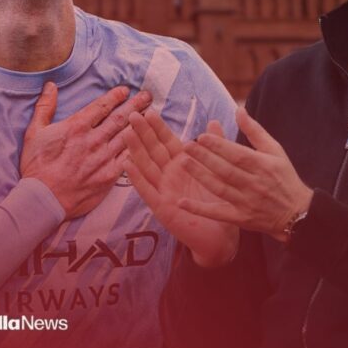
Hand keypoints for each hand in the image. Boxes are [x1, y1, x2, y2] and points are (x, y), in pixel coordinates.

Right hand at [21, 82, 152, 218]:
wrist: (43, 199)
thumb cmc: (36, 166)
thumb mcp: (35, 132)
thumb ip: (45, 107)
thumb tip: (50, 86)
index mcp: (77, 126)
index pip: (101, 106)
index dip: (115, 97)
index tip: (125, 90)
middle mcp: (94, 139)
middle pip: (120, 118)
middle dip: (135, 105)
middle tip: (148, 95)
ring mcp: (104, 158)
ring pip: (128, 136)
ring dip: (141, 124)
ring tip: (153, 114)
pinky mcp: (109, 176)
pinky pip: (128, 158)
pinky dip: (139, 149)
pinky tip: (148, 143)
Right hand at [122, 111, 237, 266]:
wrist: (220, 236)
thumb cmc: (218, 204)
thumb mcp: (218, 171)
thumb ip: (216, 146)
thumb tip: (215, 121)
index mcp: (182, 165)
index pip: (167, 141)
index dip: (157, 127)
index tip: (148, 110)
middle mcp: (169, 176)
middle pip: (153, 150)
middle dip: (143, 133)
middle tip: (132, 115)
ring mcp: (163, 191)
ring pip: (146, 167)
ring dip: (136, 151)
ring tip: (127, 134)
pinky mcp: (161, 207)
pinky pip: (146, 190)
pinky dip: (136, 177)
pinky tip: (126, 164)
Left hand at [178, 106, 312, 241]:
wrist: (298, 213)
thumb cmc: (284, 177)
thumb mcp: (275, 151)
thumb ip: (255, 131)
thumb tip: (238, 109)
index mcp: (263, 166)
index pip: (237, 155)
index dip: (219, 145)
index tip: (202, 136)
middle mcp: (254, 184)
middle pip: (226, 170)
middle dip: (205, 158)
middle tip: (186, 146)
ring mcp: (247, 202)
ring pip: (220, 188)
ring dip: (200, 176)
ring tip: (184, 163)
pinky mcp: (241, 218)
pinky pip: (217, 214)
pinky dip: (200, 209)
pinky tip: (181, 203)